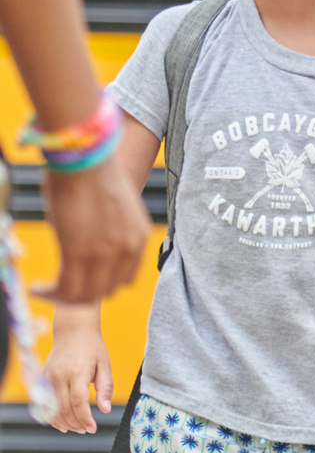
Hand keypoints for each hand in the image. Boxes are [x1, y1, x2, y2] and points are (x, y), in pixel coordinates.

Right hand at [39, 152, 150, 303]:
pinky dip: (50, 294)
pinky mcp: (79, 253)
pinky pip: (67, 290)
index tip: (83, 278)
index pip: (125, 278)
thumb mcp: (113, 208)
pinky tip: (37, 287)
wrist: (85, 155)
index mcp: (139, 235)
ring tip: (46, 289)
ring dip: (63, 297)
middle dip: (83, 292)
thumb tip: (90, 246)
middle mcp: (127, 248)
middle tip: (59, 285)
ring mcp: (105, 253)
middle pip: (106, 290)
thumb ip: (110, 232)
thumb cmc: (93, 173)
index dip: (103, 282)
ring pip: (85, 295)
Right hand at [45, 305, 111, 432]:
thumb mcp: (104, 364)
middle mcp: (59, 376)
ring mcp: (48, 378)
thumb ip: (105, 387)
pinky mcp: (42, 380)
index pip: (78, 402)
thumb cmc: (92, 347)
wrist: (73, 331)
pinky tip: (63, 423)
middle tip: (86, 430)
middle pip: (64, 409)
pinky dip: (52, 417)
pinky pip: (44, 405)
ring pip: (52, 410)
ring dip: (64, 423)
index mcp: (77, 372)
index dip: (85, 418)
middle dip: (76, 424)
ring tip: (77, 428)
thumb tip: (105, 410)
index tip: (93, 428)